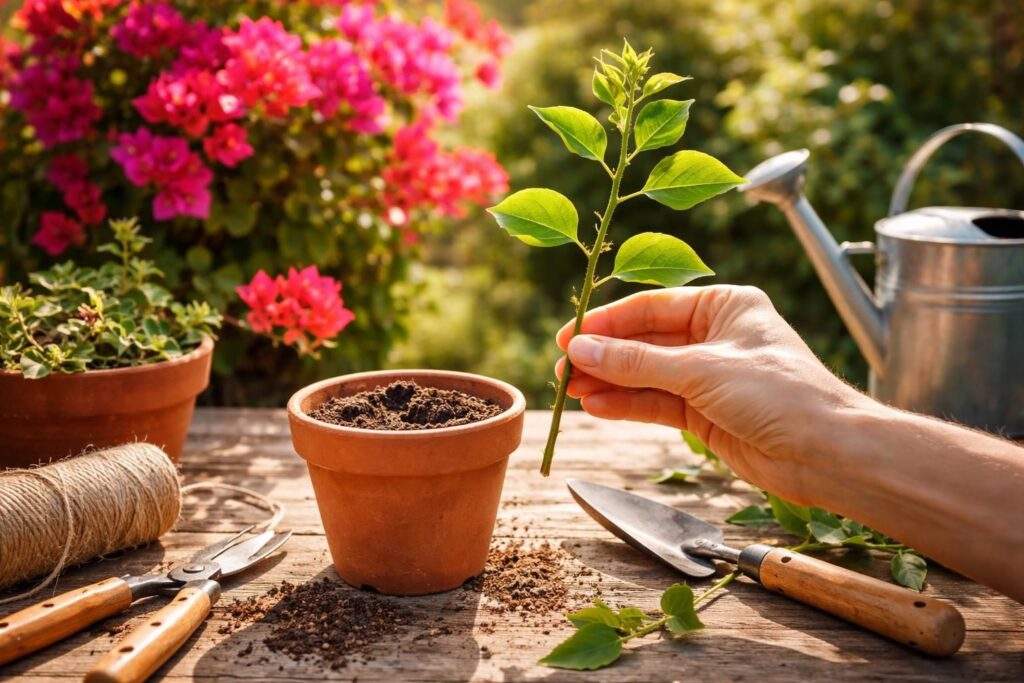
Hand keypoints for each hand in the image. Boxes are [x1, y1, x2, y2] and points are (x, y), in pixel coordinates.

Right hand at [555, 285, 873, 503]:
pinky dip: (628, 405)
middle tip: (562, 368)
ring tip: (569, 390)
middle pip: (645, 342)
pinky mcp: (706, 413)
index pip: (652, 307)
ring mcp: (709, 377)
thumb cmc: (780, 394)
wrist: (826, 452)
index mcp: (724, 306)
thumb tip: (582, 350)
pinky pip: (657, 404)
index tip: (569, 335)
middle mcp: (714, 337)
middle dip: (604, 356)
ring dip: (609, 383)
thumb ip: (637, 362)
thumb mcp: (701, 370)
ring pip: (646, 376)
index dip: (607, 322)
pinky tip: (596, 406)